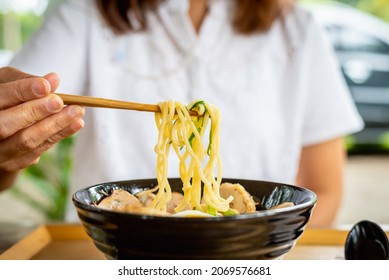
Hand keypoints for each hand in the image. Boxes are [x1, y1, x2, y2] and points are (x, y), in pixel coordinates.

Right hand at [0, 67, 84, 186]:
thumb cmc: (5, 99)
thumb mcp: (8, 83)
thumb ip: (27, 81)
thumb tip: (53, 80)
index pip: (0, 98)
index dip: (22, 92)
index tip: (46, 86)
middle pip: (5, 125)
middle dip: (36, 112)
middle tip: (60, 102)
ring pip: (25, 141)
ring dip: (54, 126)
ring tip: (77, 112)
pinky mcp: (11, 164)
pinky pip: (37, 152)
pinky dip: (58, 136)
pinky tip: (75, 124)